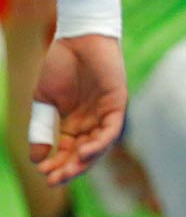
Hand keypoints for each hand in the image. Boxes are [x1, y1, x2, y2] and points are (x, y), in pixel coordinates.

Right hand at [31, 33, 125, 185]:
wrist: (76, 36)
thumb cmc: (60, 63)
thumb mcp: (44, 101)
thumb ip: (41, 128)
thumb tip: (37, 158)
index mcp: (74, 122)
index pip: (68, 151)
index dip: (57, 164)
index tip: (43, 174)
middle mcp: (92, 121)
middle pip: (85, 153)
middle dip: (71, 169)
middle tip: (55, 181)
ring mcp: (105, 111)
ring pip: (100, 145)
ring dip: (86, 160)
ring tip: (69, 171)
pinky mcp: (117, 101)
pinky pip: (113, 128)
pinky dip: (101, 142)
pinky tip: (86, 152)